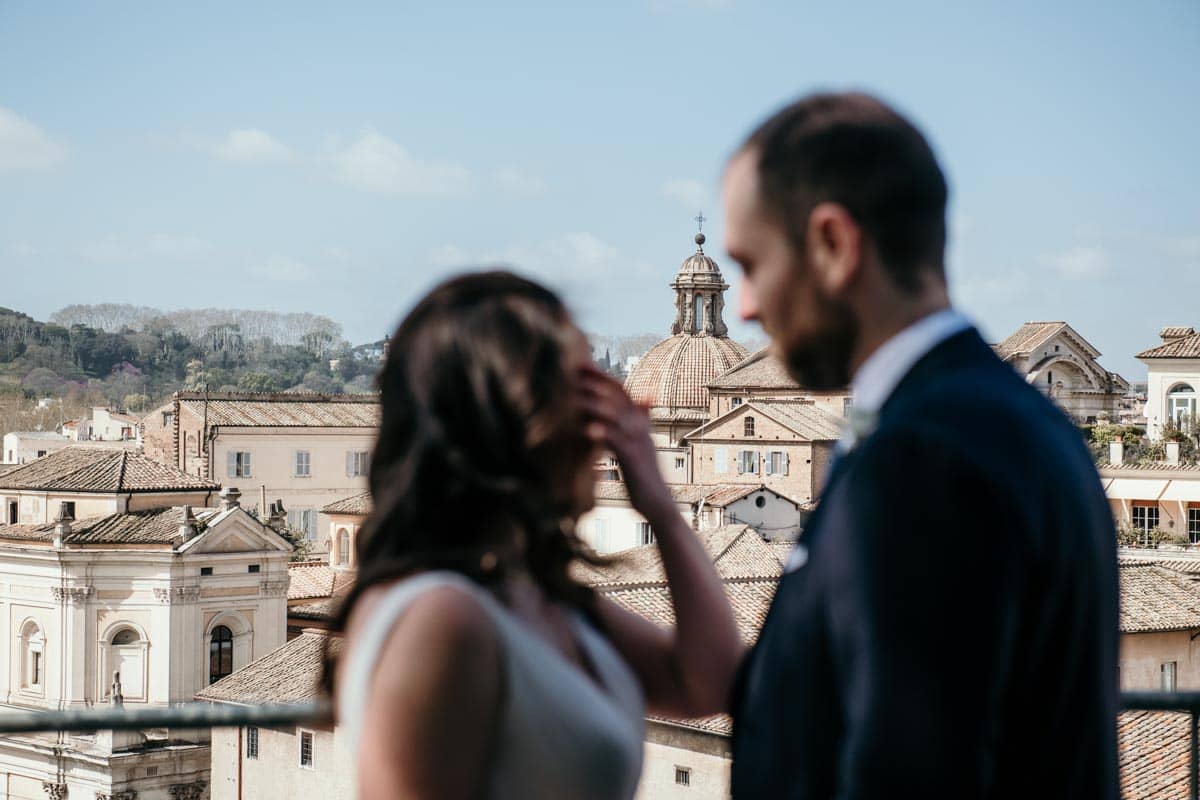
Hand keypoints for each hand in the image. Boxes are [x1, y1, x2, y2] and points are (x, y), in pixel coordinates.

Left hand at [578, 365, 675, 521]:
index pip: (621, 391)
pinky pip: (617, 442)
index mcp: (639, 423)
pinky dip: (603, 434)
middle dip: (595, 382)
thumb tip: (638, 404)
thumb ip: (635, 424)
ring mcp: (638, 442)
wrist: (658, 505)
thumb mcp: (638, 447)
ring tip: (574, 396)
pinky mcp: (634, 460)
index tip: (581, 364)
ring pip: (616, 415)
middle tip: (573, 370)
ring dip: (594, 404)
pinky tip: (587, 430)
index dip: (602, 376)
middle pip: (618, 397)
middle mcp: (640, 427)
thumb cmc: (643, 478)